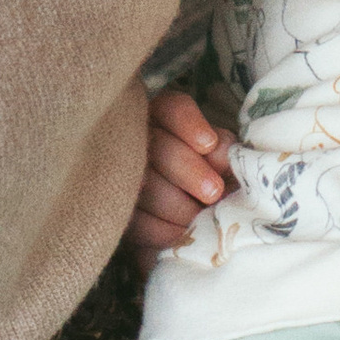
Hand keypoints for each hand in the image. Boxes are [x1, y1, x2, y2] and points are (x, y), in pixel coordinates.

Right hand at [131, 87, 228, 258]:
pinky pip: (137, 221)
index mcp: (165, 117)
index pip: (172, 108)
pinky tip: (182, 231)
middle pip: (157, 146)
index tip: (209, 143)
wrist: (194, 215)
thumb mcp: (222, 160)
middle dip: (188, 170)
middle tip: (213, 193)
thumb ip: (223, 151)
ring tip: (200, 216)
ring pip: (145, 184)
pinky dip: (163, 229)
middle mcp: (138, 138)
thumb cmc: (213, 178)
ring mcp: (121, 173)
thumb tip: (218, 152)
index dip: (188, 123)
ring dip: (177, 205)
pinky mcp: (117, 209)